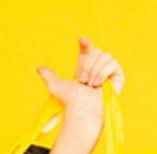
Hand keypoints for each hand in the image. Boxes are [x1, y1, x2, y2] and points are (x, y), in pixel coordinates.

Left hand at [35, 37, 124, 153]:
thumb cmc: (69, 101)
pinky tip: (98, 83)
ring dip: (95, 70)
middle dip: (87, 65)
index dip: (86, 44)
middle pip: (96, 51)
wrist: (81, 109)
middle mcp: (97, 68)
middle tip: (82, 80)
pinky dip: (103, 72)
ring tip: (90, 84)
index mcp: (85, 67)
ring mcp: (108, 72)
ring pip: (105, 55)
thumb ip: (48, 75)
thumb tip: (39, 68)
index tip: (81, 41)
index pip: (88, 49)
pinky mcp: (118, 76)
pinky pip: (113, 62)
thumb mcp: (56, 86)